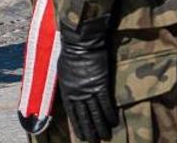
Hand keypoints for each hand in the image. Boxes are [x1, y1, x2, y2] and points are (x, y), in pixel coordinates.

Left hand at [57, 16, 118, 141]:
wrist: (81, 43)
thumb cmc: (70, 53)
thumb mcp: (63, 71)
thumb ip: (68, 84)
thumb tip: (71, 92)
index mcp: (67, 90)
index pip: (72, 113)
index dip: (78, 125)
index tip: (82, 135)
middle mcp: (77, 94)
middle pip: (84, 116)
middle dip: (89, 130)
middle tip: (93, 141)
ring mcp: (89, 90)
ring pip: (96, 113)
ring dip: (101, 126)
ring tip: (105, 136)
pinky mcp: (101, 85)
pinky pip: (106, 104)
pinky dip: (110, 114)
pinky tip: (114, 122)